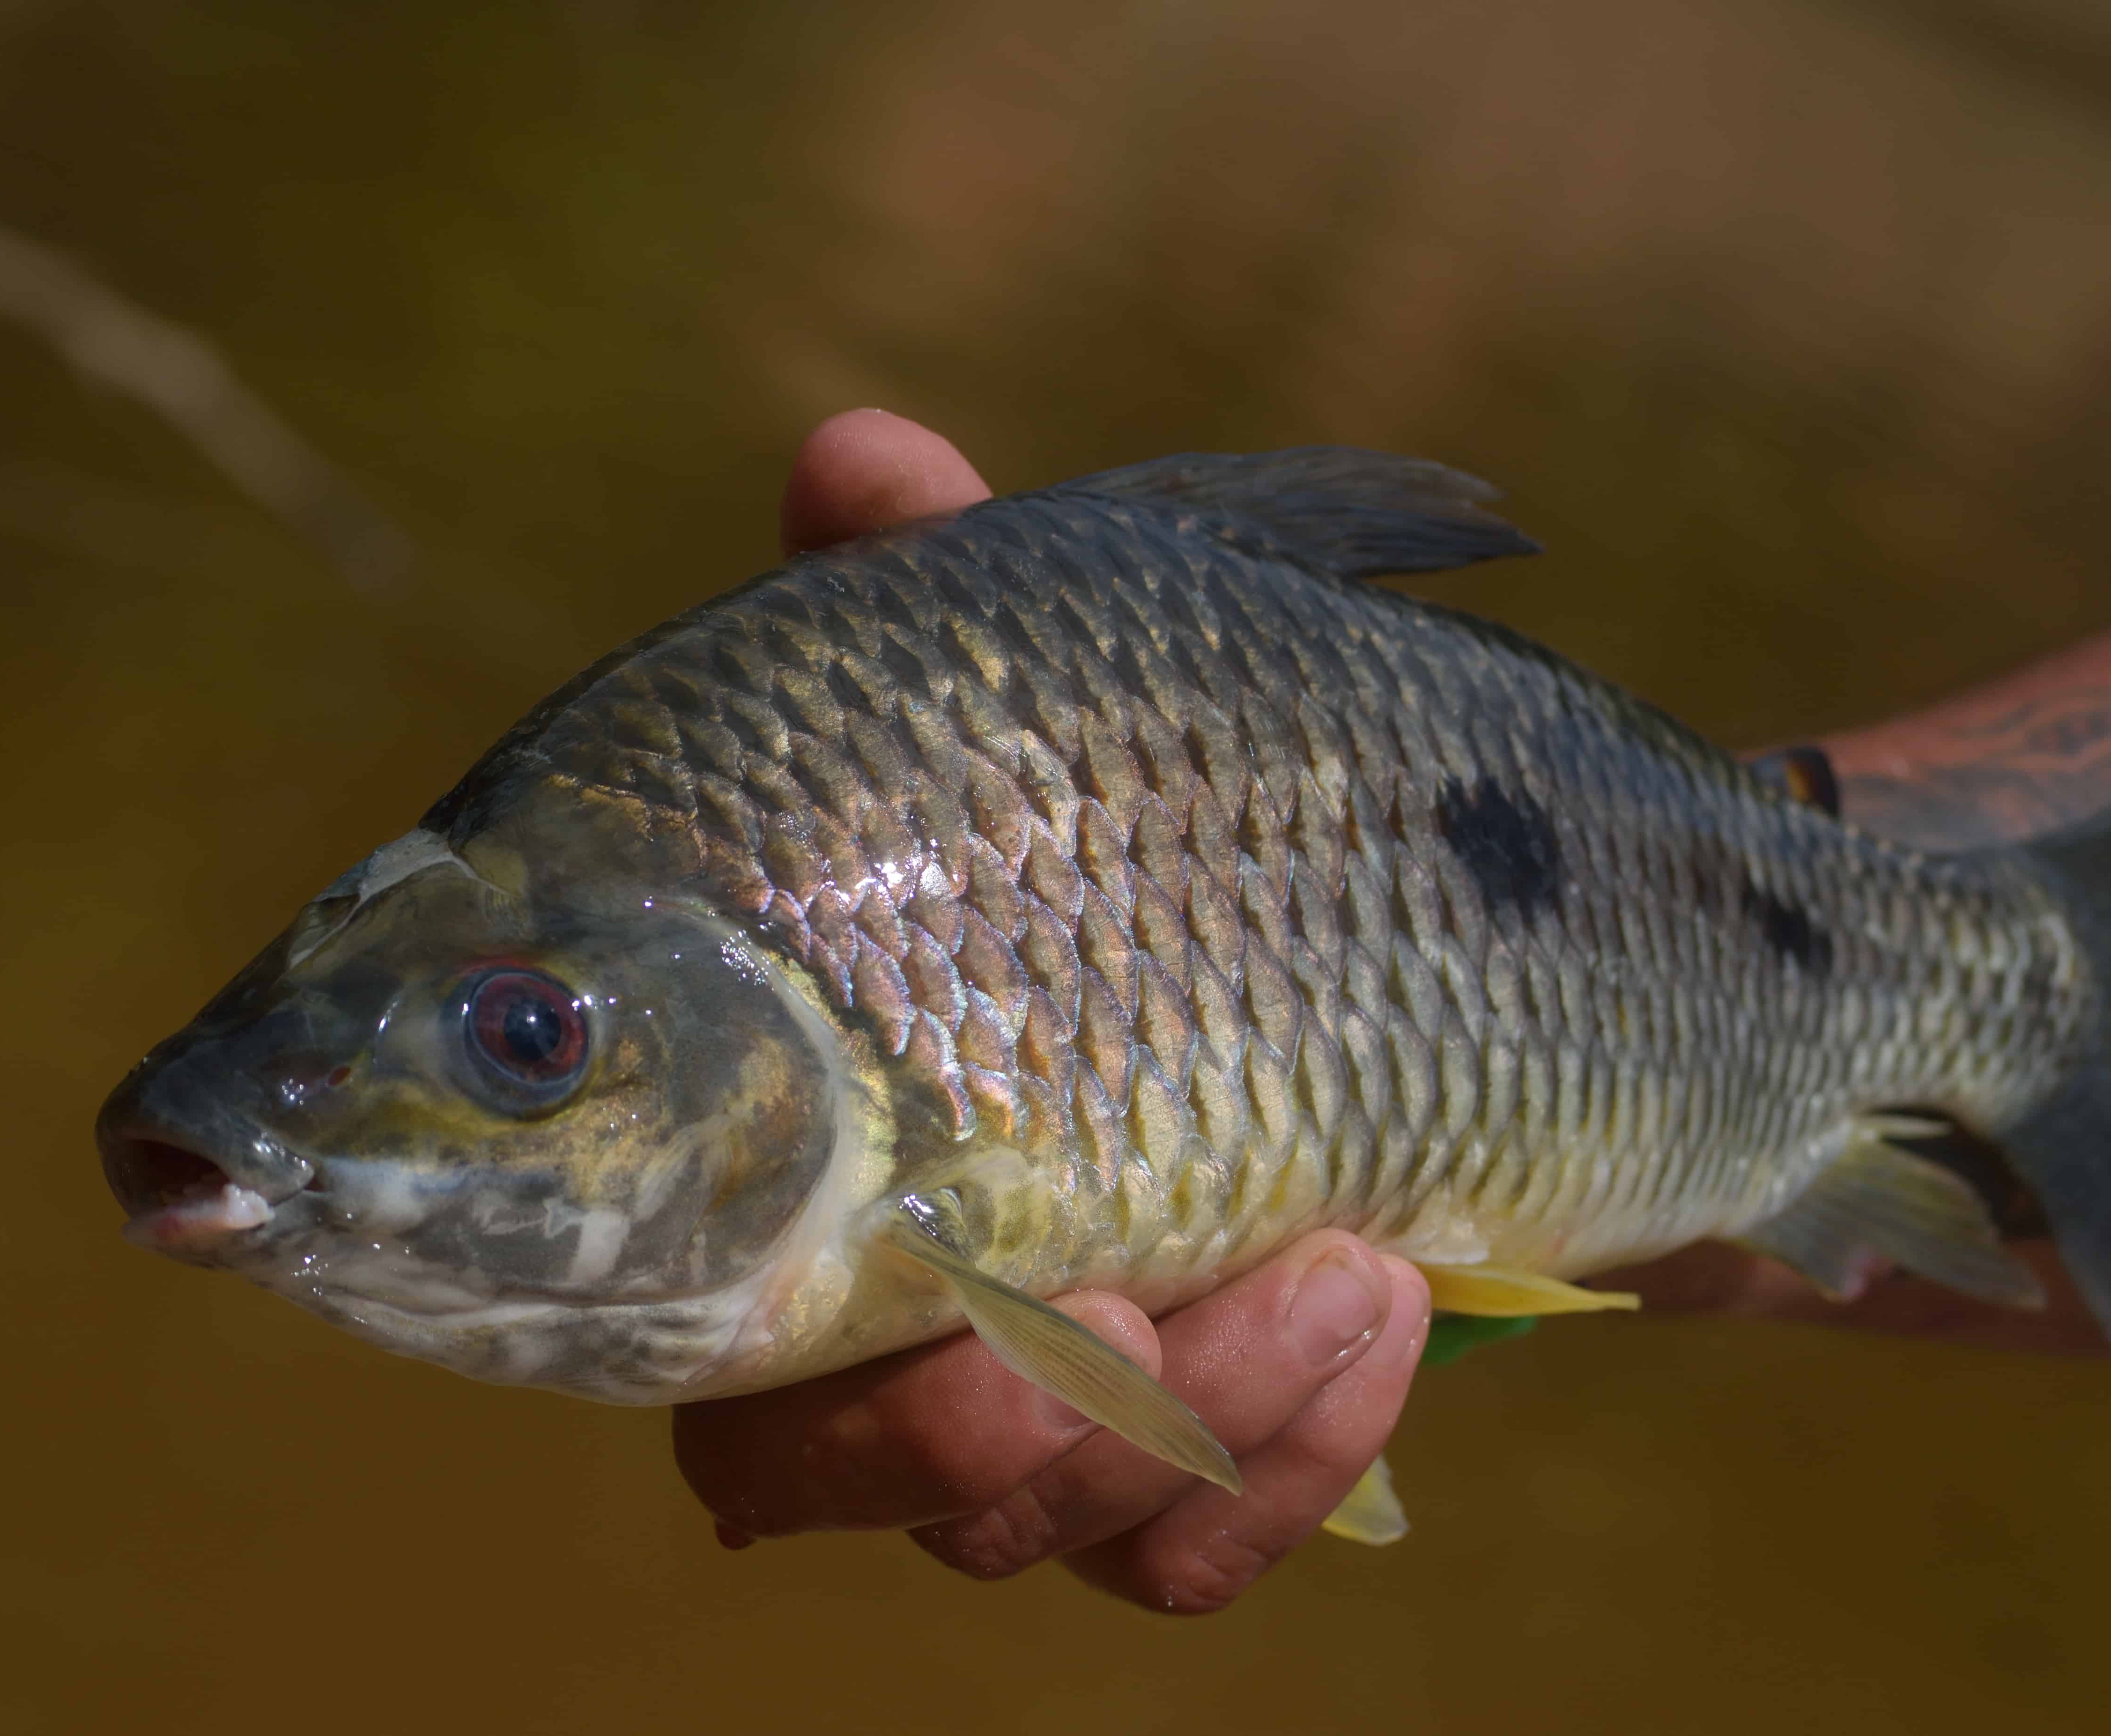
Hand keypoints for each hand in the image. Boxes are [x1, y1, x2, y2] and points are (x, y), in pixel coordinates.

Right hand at [672, 410, 1434, 1613]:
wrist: (1522, 941)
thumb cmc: (1260, 794)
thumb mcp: (1113, 679)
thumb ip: (956, 592)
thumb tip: (853, 454)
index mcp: (789, 1112)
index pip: (612, 1263)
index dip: (588, 1287)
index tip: (796, 1222)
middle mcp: (883, 1280)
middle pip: (784, 1464)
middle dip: (908, 1443)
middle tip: (1045, 1337)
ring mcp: (1052, 1381)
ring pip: (1008, 1530)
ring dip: (1171, 1426)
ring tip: (1347, 1269)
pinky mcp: (1215, 1447)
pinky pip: (1187, 1552)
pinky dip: (1285, 1463)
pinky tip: (1390, 1303)